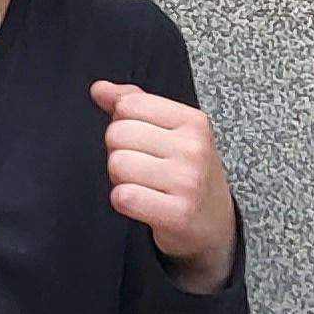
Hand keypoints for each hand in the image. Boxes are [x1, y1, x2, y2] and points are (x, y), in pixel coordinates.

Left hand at [98, 82, 238, 290]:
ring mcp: (188, 182)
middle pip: (117, 134)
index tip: (143, 141)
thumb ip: (134, 103)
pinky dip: (124, 200)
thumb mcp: (171, 131)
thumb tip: (99, 89)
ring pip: (117, 165)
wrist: (214, 224)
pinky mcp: (177, 214)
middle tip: (143, 168)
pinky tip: (143, 202)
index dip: (123, 123)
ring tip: (144, 185)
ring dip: (120, 178)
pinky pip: (123, 197)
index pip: (128, 105)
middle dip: (119, 152)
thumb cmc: (186, 172)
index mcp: (193, 121)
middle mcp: (194, 148)